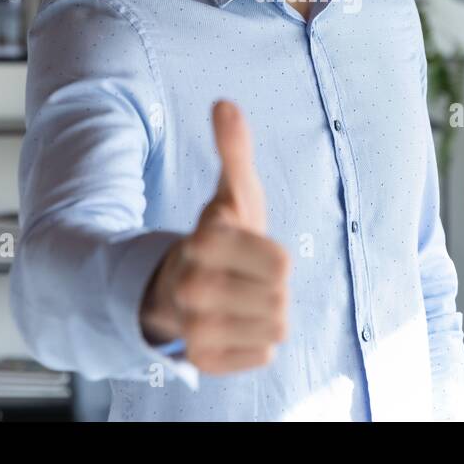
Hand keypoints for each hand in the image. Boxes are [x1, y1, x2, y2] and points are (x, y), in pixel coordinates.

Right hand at [140, 100, 290, 373]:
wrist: (182, 287)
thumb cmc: (222, 237)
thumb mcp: (233, 192)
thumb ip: (233, 149)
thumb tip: (225, 103)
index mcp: (205, 241)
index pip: (282, 264)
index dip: (276, 258)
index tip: (251, 247)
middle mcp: (192, 286)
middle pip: (281, 298)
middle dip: (275, 287)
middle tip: (251, 278)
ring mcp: (195, 327)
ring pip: (275, 328)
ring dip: (270, 315)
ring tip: (247, 301)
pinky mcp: (204, 360)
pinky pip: (263, 356)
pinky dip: (260, 344)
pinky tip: (241, 326)